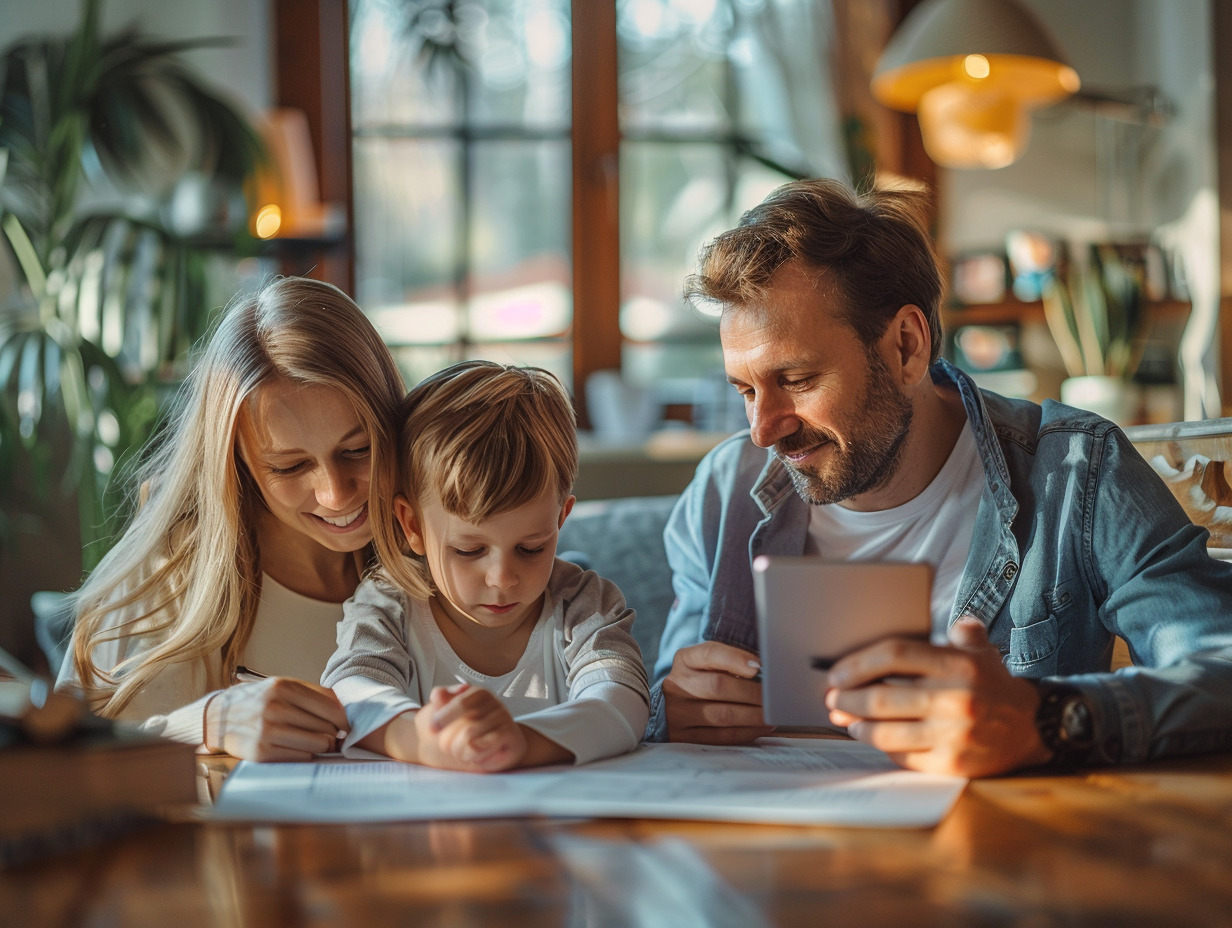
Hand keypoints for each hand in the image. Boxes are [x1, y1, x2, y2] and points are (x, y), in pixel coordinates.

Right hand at [206, 677, 347, 761]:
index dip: (345, 719)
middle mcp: (274, 708)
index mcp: (283, 687)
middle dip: (333, 733)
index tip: (348, 725)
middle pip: (326, 727)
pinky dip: (305, 754)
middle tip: (332, 735)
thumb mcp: (281, 686)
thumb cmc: (257, 701)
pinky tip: (297, 748)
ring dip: (321, 745)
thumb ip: (312, 694)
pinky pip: (302, 757)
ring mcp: (267, 731)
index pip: (330, 706)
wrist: (217, 717)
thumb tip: (345, 708)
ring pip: (317, 744)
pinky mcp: (261, 753)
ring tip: (314, 741)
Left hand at [414, 683, 527, 771]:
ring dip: (461, 751)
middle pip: (465, 725)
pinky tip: (476, 755)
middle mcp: (495, 703)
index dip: (444, 717)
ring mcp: (504, 719)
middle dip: (451, 740)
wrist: (500, 744)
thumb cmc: (474, 726)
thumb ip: (442, 700)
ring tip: (464, 751)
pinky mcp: (510, 736)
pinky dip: (475, 756)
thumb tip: (437, 694)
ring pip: (472, 739)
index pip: (460, 704)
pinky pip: (484, 749)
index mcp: (480, 693)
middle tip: (447, 747)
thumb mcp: (452, 711)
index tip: (432, 728)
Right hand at [661, 640, 773, 744]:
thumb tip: (767, 668)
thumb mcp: (709, 664)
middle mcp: (677, 685)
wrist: (673, 709)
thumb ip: (733, 661)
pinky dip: (747, 732)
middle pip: (718, 686)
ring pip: (722, 715)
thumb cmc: (702, 682)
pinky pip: (721, 737)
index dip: (735, 658)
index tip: (759, 666)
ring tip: (773, 712)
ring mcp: (677, 714)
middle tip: (776, 695)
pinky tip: (762, 726)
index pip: (709, 653)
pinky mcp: (684, 738)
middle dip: (753, 692)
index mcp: (685, 660)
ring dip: (754, 715)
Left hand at [824, 616, 1052, 776]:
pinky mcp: (953, 765)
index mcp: (958, 665)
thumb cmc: (993, 687)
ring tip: (846, 720)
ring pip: (886, 732)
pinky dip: (882, 747)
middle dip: (847, 699)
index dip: (858, 663)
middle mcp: (956, 699)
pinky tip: (873, 738)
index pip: (895, 655)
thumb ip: (962, 632)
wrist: (1033, 729)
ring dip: (858, 726)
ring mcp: (954, 735)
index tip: (837, 673)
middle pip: (882, 698)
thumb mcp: (981, 651)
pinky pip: (903, 756)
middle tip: (831, 699)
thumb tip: (954, 620)